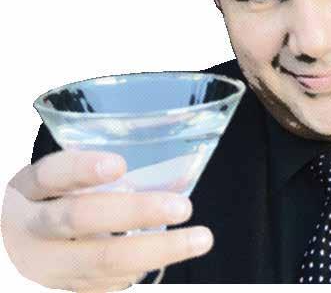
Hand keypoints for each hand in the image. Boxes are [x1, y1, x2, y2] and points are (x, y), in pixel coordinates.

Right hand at [1, 149, 213, 291]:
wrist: (18, 242)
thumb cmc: (52, 197)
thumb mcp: (60, 175)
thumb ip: (96, 168)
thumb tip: (167, 163)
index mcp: (30, 187)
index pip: (52, 173)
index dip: (84, 169)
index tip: (120, 164)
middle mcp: (32, 227)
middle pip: (80, 218)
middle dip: (135, 212)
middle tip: (183, 206)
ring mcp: (47, 264)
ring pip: (101, 260)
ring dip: (156, 250)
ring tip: (200, 238)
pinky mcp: (66, 287)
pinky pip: (106, 282)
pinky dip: (141, 267)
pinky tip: (171, 253)